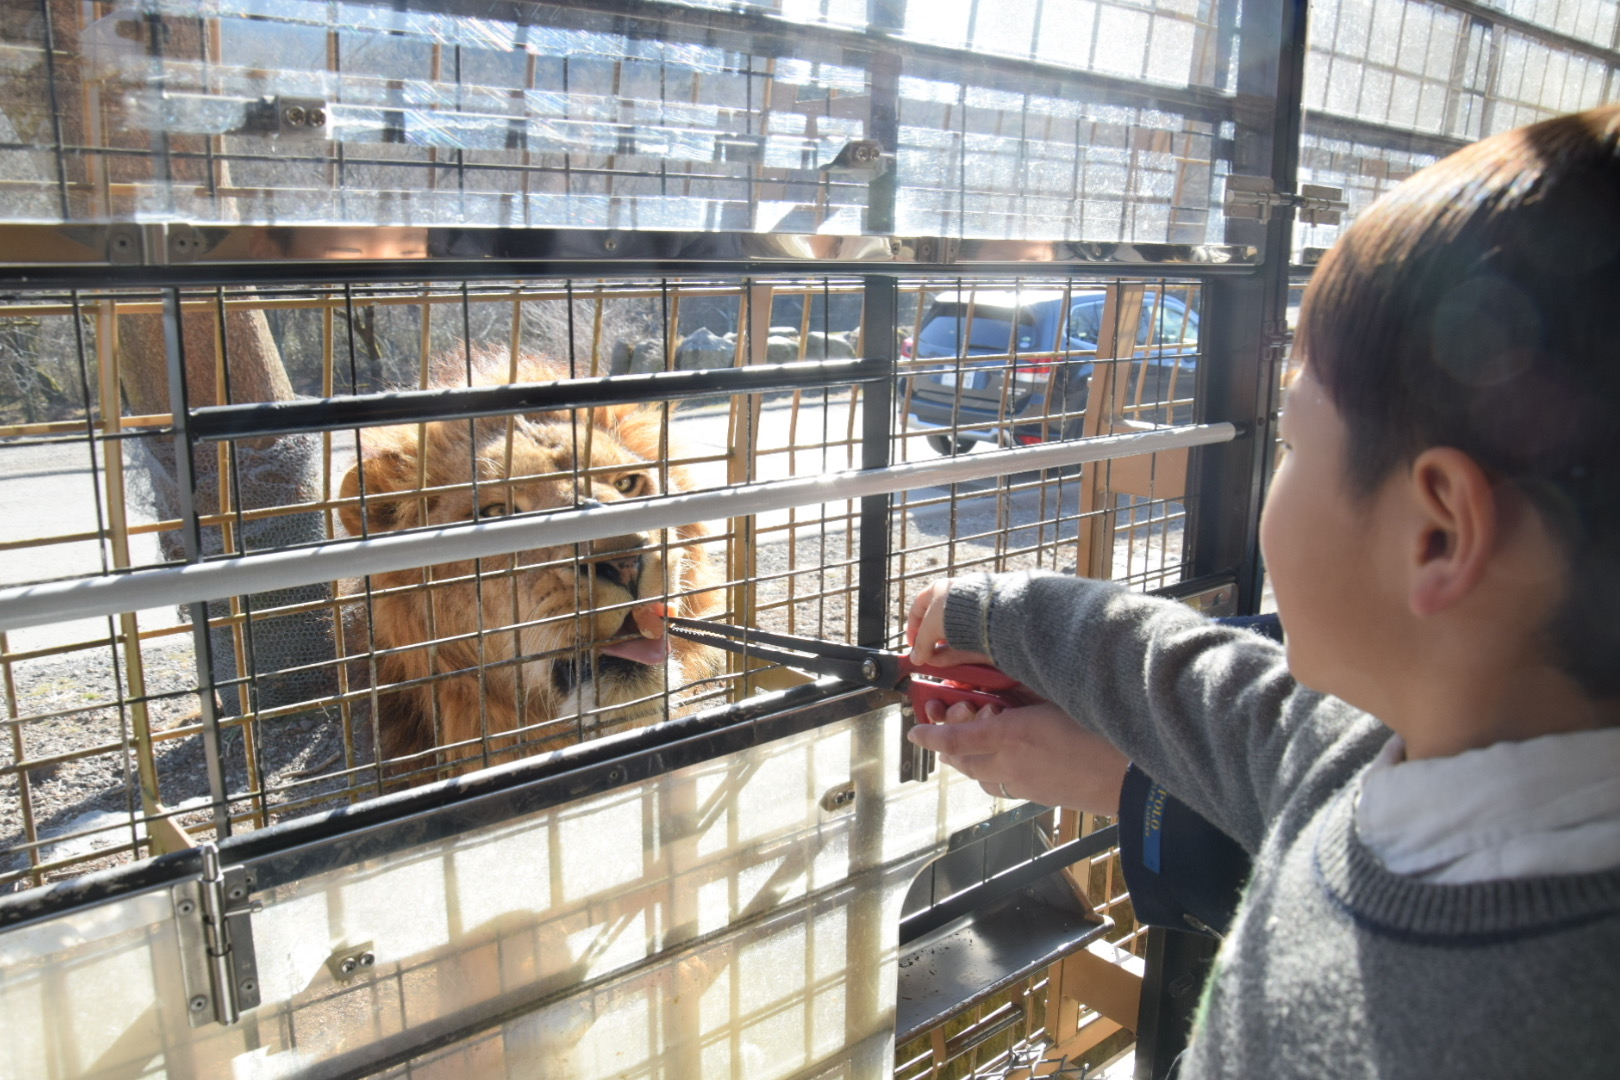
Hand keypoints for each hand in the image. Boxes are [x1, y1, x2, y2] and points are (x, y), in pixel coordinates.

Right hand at [907, 579, 994, 667]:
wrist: (986, 611)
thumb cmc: (952, 610)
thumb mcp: (929, 627)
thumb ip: (921, 644)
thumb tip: (916, 659)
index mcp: (939, 590)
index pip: (919, 608)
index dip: (912, 627)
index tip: (911, 644)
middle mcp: (954, 600)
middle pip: (936, 624)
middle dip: (928, 642)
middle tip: (923, 655)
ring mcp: (969, 614)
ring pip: (950, 636)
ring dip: (940, 650)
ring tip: (933, 662)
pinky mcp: (981, 629)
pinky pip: (964, 643)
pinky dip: (954, 654)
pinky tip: (946, 663)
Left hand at [908, 698, 1127, 813]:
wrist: (1134, 777)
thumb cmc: (1104, 730)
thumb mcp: (1059, 697)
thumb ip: (1024, 692)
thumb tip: (1000, 687)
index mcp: (1013, 736)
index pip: (955, 738)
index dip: (931, 734)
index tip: (915, 730)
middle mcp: (1012, 765)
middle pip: (963, 761)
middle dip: (944, 747)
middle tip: (935, 730)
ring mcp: (1025, 786)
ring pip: (981, 777)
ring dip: (967, 761)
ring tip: (965, 745)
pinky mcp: (1040, 798)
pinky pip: (1003, 786)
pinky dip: (991, 772)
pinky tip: (1003, 759)